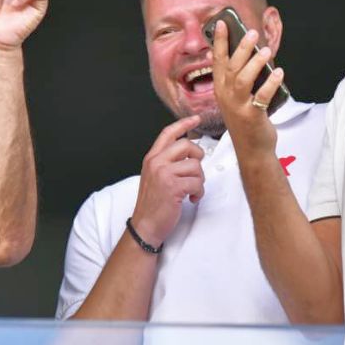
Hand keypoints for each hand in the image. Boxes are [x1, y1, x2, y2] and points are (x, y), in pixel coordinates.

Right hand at [130, 116, 205, 246]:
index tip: (196, 119)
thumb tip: (189, 156)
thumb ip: (167, 163)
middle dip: (198, 158)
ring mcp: (164, 173)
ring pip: (196, 166)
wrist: (145, 225)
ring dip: (199, 181)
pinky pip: (197, 182)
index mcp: (151, 158)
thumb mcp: (154, 177)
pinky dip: (199, 193)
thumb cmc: (152, 204)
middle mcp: (156, 162)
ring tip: (191, 191)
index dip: (184, 124)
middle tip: (195, 173)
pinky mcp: (173, 186)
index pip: (168, 133)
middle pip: (187, 145)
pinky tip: (191, 199)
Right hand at [210, 21, 279, 156]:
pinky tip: (278, 72)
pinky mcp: (252, 115)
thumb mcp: (235, 97)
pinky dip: (271, 83)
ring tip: (266, 51)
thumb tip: (240, 53)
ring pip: (243, 79)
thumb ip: (235, 77)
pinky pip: (261, 96)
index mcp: (220, 89)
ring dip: (255, 63)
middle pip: (231, 66)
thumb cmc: (245, 120)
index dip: (219, 42)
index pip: (217, 61)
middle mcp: (226, 96)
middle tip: (252, 33)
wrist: (252, 148)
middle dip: (241, 47)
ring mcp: (238, 106)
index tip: (222, 23)